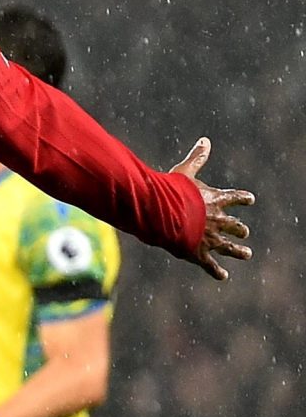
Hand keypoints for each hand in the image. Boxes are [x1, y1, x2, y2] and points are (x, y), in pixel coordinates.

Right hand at [172, 138, 253, 280]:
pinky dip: (216, 271)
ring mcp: (209, 238)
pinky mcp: (198, 253)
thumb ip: (197, 158)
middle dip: (239, 229)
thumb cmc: (174, 192)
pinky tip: (223, 276)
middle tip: (244, 232)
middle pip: (233, 225)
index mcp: (215, 200)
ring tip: (246, 254)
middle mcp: (217, 221)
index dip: (242, 198)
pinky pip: (210, 265)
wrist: (166, 214)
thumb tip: (205, 139)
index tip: (250, 199)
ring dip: (237, 251)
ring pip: (228, 247)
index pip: (234, 197)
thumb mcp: (185, 172)